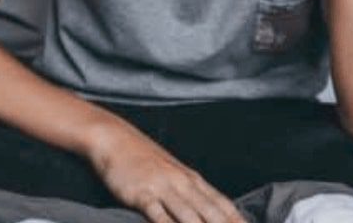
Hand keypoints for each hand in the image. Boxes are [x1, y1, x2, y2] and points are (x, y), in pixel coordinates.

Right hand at [87, 125, 244, 222]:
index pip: (222, 204)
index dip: (237, 219)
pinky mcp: (142, 193)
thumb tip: (208, 212)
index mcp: (193, 180)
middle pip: (211, 211)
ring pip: (189, 214)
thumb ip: (190, 193)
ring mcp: (163, 187)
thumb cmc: (144, 160)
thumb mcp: (172, 174)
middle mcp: (183, 183)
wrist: (115, 139)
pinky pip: (158, 213)